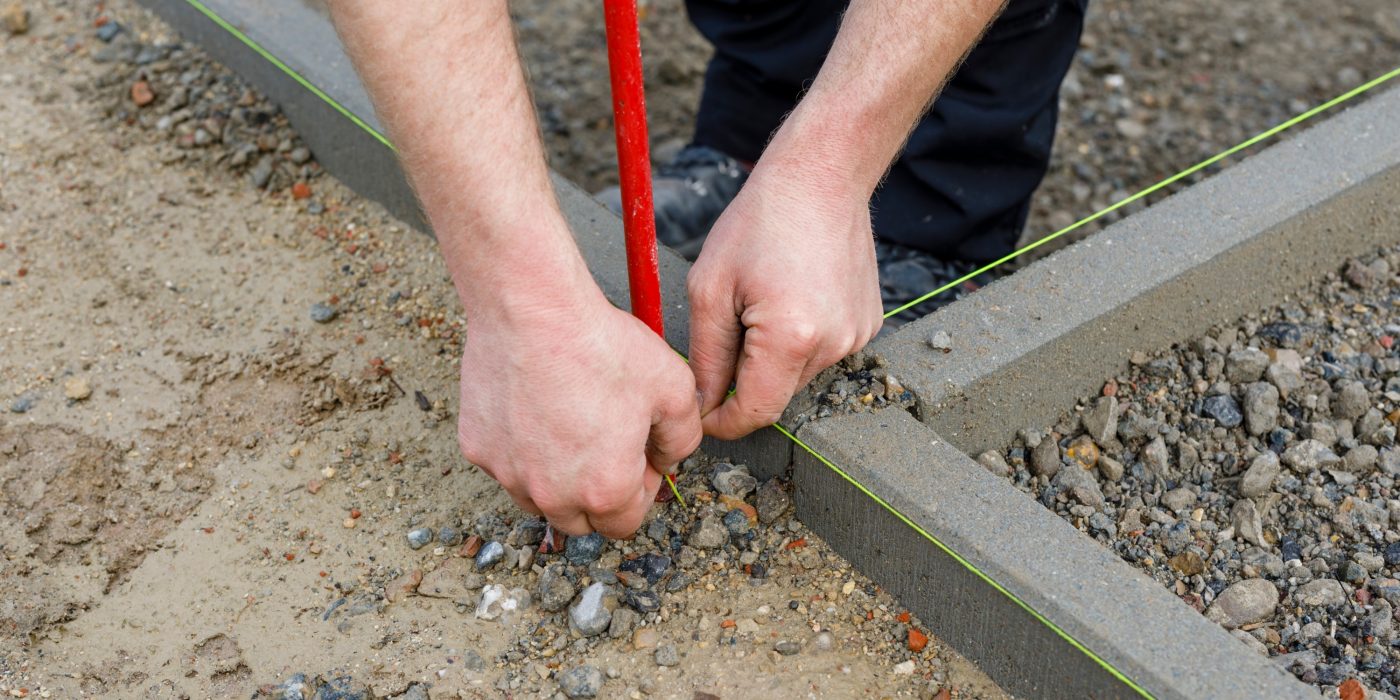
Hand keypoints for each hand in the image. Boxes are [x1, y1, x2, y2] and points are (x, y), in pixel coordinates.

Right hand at [456, 289, 701, 537]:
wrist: (532, 310)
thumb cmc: (600, 346)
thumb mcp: (675, 389)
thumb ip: (683, 439)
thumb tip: (667, 459)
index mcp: (605, 490)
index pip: (625, 525)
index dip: (638, 493)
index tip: (637, 459)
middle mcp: (552, 495)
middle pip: (580, 522)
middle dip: (597, 495)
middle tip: (605, 446)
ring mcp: (509, 474)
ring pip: (538, 498)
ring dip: (557, 478)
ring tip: (569, 427)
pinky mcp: (478, 449)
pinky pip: (506, 464)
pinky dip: (522, 450)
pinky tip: (535, 408)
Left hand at [687, 168, 883, 439]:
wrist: (821, 177)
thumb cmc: (760, 222)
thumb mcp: (710, 290)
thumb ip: (706, 358)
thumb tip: (704, 406)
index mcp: (791, 339)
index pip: (756, 413)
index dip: (724, 422)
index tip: (703, 414)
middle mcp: (834, 345)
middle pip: (777, 394)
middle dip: (745, 380)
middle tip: (727, 327)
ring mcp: (857, 336)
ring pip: (798, 374)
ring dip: (773, 356)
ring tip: (763, 300)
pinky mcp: (867, 324)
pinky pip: (822, 351)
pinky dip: (799, 338)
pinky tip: (791, 295)